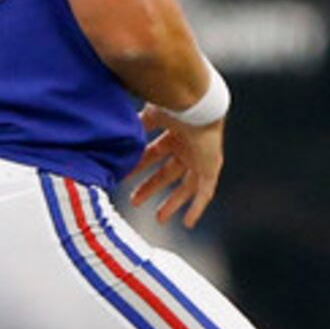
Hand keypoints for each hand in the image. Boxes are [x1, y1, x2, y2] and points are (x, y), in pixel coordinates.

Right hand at [128, 105, 223, 226]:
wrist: (197, 105)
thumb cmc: (175, 105)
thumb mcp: (150, 117)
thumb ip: (136, 127)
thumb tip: (117, 133)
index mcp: (174, 134)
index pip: (154, 154)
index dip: (139, 167)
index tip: (123, 178)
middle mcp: (189, 147)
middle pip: (168, 173)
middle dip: (151, 187)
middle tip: (135, 201)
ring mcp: (202, 158)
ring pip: (186, 186)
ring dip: (172, 202)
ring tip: (158, 218)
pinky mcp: (212, 167)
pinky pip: (205, 193)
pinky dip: (197, 208)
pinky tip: (187, 223)